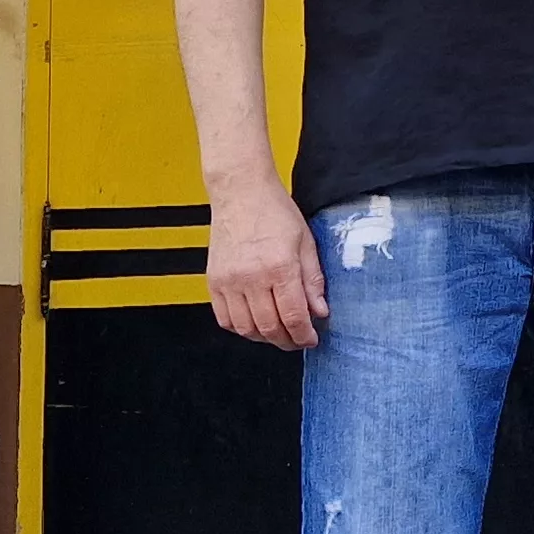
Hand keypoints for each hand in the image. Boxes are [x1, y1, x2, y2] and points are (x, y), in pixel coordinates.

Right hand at [206, 177, 327, 349]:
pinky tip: (254, 322)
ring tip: (277, 333)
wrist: (241, 192)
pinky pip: (224, 319)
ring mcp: (229, 281)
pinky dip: (240, 328)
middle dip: (287, 341)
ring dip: (264, 338)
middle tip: (297, 340)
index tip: (310, 339)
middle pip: (270, 328)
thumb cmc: (274, 211)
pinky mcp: (213, 281)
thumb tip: (320, 311)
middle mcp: (252, 277)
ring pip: (246, 329)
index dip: (304, 335)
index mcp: (280, 266)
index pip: (294, 317)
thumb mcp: (305, 241)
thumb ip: (313, 279)